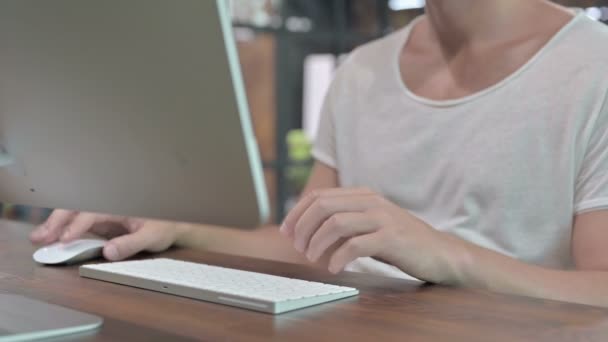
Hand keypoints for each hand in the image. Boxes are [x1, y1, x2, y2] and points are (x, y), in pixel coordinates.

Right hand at [30, 209, 183, 260]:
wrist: (173, 225)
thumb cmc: (165, 226)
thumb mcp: (152, 236)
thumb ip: (131, 243)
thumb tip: (108, 251)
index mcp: (119, 206)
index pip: (91, 214)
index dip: (76, 226)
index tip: (64, 240)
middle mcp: (107, 208)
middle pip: (76, 210)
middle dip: (57, 222)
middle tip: (40, 237)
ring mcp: (103, 216)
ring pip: (73, 217)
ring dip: (55, 226)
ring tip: (38, 238)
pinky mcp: (101, 225)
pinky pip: (79, 226)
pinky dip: (63, 232)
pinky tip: (51, 240)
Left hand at [280, 188, 463, 282]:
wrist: (438, 252)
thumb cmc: (398, 241)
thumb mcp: (368, 224)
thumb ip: (343, 221)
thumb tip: (305, 230)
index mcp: (362, 194)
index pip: (318, 196)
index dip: (297, 213)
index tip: (286, 231)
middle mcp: (371, 201)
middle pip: (322, 206)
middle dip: (302, 227)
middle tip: (297, 247)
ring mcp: (382, 218)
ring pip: (335, 223)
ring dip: (317, 243)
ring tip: (312, 258)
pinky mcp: (391, 238)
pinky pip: (355, 245)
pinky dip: (338, 257)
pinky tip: (334, 268)